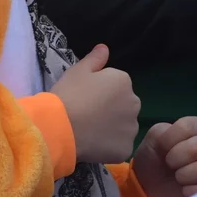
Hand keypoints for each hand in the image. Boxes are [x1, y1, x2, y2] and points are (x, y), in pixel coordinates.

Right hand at [50, 44, 140, 163]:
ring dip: (113, 126)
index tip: (85, 96)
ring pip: (124, 125)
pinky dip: (110, 144)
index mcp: (123, 81)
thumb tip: (105, 47)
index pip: (116, 84)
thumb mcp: (77, 71)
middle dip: (111, 107)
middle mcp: (134, 102)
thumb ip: (95, 59)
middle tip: (88, 113)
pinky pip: (120, 144)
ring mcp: (132, 128)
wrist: (61, 126)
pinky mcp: (127, 148)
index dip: (99, 90)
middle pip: (124, 104)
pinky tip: (94, 143)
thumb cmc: (69, 94)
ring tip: (90, 129)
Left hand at [132, 116, 196, 196]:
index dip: (170, 138)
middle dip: (176, 157)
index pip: (188, 127)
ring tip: (178, 176)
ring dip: (183, 174)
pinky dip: (190, 190)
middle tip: (169, 163)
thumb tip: (177, 143)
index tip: (163, 147)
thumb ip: (164, 132)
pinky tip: (184, 189)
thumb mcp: (154, 138)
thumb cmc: (157, 156)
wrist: (154, 186)